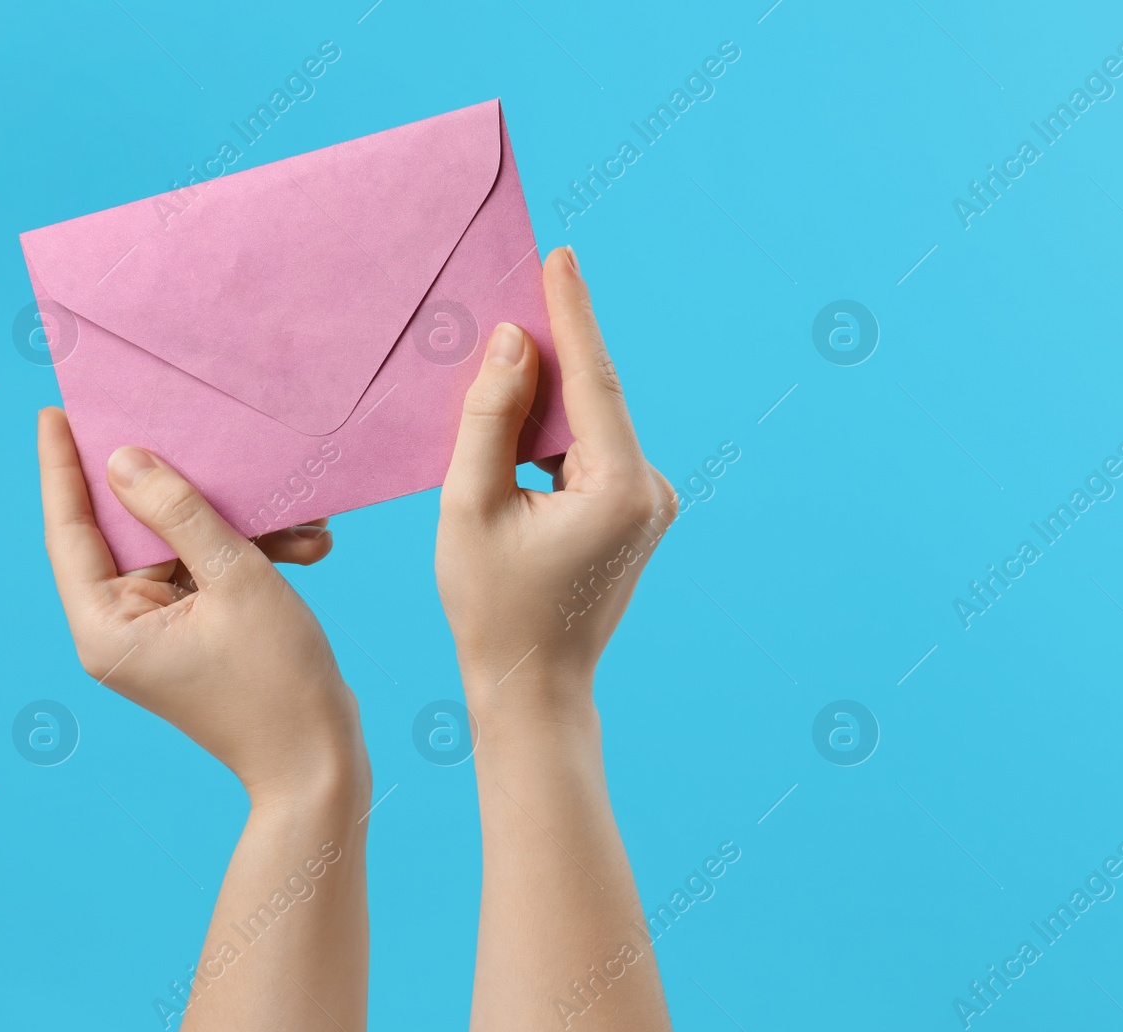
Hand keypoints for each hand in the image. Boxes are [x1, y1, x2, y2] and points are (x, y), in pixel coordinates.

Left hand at [37, 407, 367, 803]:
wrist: (321, 762)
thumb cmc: (277, 681)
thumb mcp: (235, 578)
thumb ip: (179, 512)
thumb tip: (124, 460)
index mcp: (106, 625)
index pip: (70, 531)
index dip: (64, 469)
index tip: (57, 412)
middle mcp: (120, 630)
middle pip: (132, 534)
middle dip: (185, 492)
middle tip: (192, 431)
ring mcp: (159, 635)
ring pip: (183, 550)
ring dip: (240, 527)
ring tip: (300, 516)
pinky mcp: (196, 636)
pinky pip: (211, 574)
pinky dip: (253, 556)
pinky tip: (308, 543)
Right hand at [435, 247, 676, 715]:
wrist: (534, 686)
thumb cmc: (492, 608)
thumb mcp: (471, 507)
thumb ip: (489, 419)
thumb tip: (514, 344)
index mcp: (620, 488)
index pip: (596, 380)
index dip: (573, 313)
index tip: (562, 254)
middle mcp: (651, 490)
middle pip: (592, 400)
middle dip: (548, 354)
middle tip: (509, 293)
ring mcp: (651, 503)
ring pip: (587, 427)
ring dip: (543, 402)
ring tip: (488, 375)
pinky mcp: (637, 512)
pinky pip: (589, 453)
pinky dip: (552, 437)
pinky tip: (509, 434)